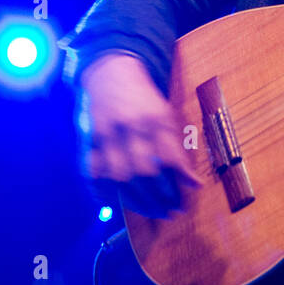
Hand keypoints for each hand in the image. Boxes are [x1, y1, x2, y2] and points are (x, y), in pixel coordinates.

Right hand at [76, 53, 199, 217]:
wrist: (110, 71)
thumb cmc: (144, 99)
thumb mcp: (166, 114)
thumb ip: (177, 148)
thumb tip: (194, 184)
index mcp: (155, 119)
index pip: (169, 159)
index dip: (178, 185)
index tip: (184, 202)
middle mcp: (130, 127)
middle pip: (144, 172)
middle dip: (158, 199)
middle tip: (170, 213)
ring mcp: (106, 135)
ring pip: (119, 177)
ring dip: (136, 202)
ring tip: (151, 213)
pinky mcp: (88, 141)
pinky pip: (93, 174)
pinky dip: (103, 193)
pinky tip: (115, 205)